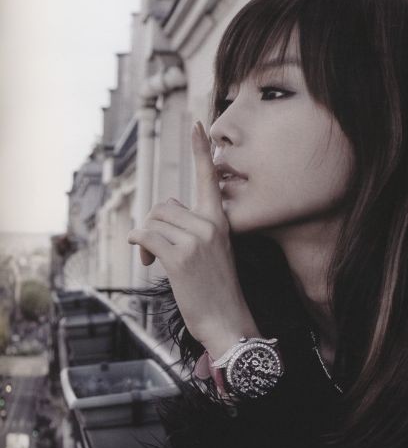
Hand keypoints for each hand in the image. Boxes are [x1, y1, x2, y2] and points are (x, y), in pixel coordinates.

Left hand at [128, 121, 259, 355]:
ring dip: (144, 239)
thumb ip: (195, 230)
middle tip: (153, 250)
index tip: (198, 125)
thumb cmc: (217, 291)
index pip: (208, 179)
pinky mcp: (179, 257)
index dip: (201, 150)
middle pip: (164, 205)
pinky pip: (145, 236)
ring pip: (153, 220)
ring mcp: (196, 240)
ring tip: (151, 260)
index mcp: (220, 222)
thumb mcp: (214, 253)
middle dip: (153, 225)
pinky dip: (139, 246)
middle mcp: (210, 225)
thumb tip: (159, 220)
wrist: (228, 322)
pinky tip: (146, 262)